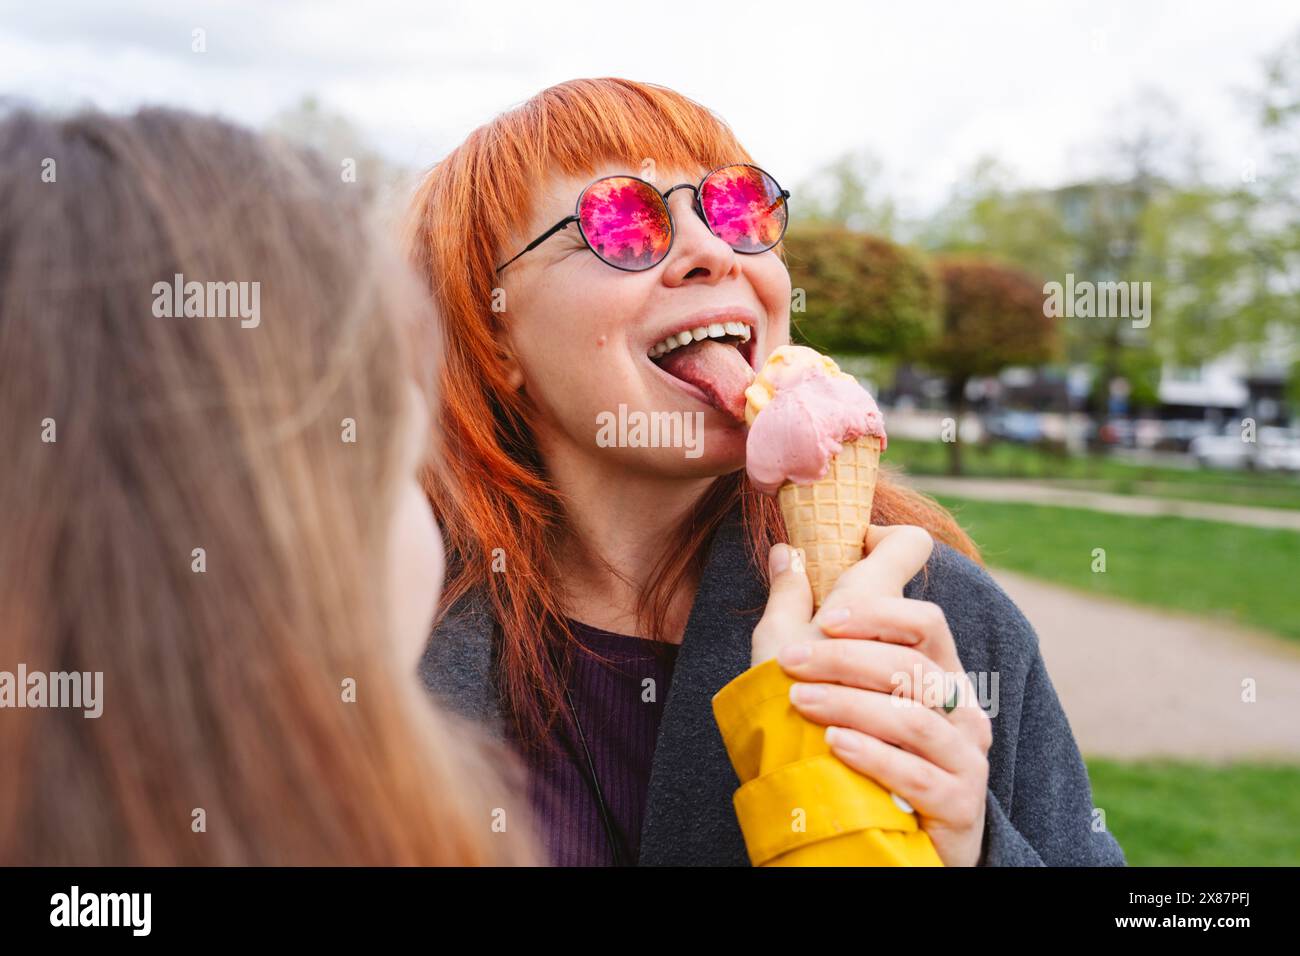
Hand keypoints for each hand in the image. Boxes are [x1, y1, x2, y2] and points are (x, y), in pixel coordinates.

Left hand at [754, 527, 992, 866]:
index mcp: (931, 668)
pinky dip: (876, 756)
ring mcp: (964, 755)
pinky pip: (921, 775)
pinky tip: (836, 747)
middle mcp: (957, 706)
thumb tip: (784, 550)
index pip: (925, 621)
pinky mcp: (960, 803)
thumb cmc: (834, 745)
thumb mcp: (809, 676)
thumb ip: (797, 613)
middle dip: (846, 658)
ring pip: (916, 717)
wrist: (865, 835)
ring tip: (800, 702)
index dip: (881, 610)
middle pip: (912, 665)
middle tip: (790, 661)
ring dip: (852, 704)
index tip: (827, 612)